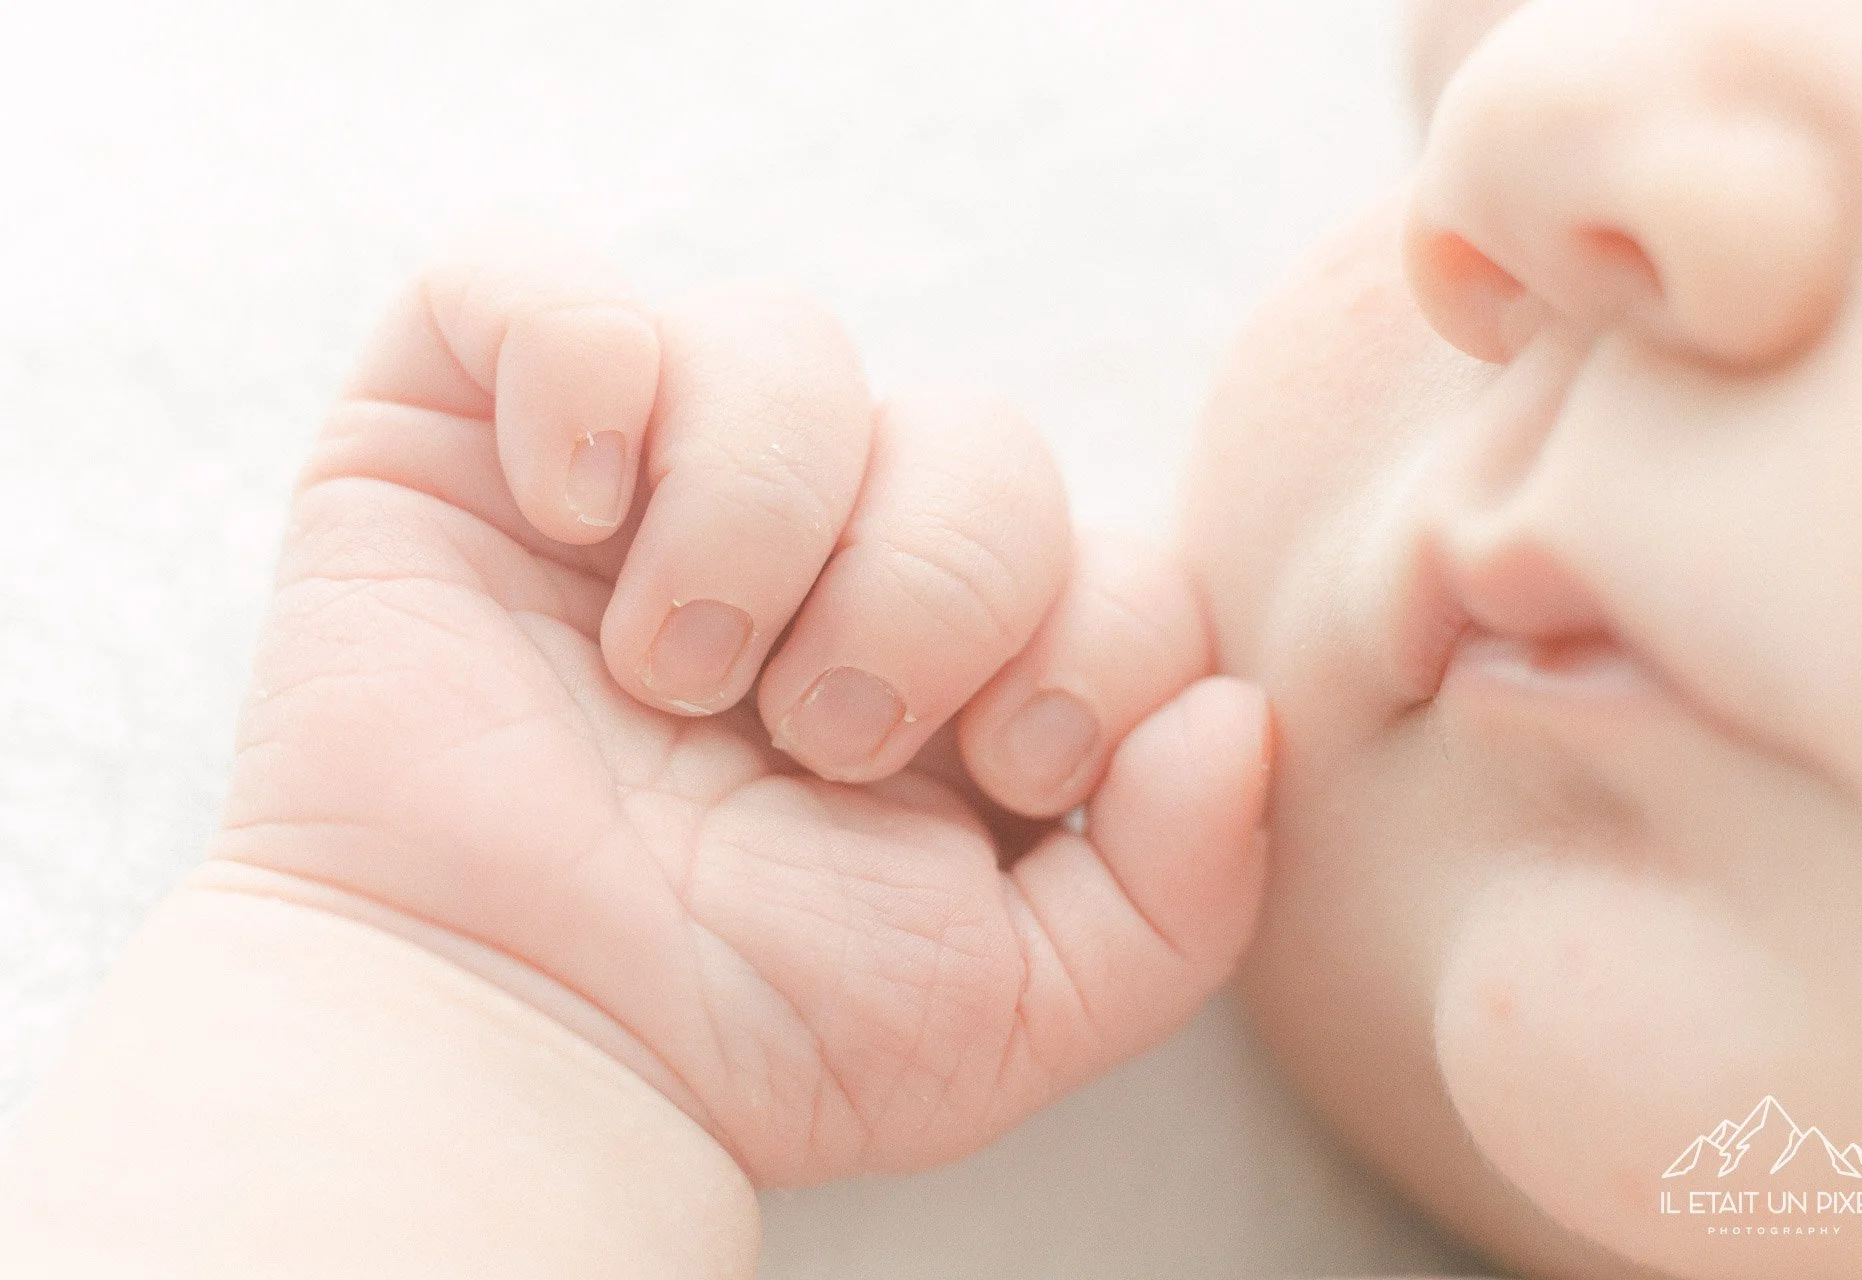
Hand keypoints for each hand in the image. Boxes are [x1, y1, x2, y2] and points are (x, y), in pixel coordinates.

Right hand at [215, 241, 1273, 1186]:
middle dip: (932, 588)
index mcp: (953, 667)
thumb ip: (1179, 888)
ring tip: (674, 669)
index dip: (1099, 639)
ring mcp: (648, 480)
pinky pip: (543, 286)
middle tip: (821, 733)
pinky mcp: (466, 431)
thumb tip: (1234, 712)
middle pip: (979, 435)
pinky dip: (578, 376)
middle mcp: (817, 553)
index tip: (1000, 770)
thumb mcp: (1014, 1010)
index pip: (1120, 554)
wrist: (504, 1040)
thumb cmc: (743, 1030)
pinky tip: (564, 516)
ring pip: (786, 342)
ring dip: (758, 513)